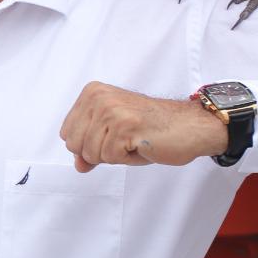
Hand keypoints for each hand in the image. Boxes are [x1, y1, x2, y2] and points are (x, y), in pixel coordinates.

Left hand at [58, 82, 227, 171]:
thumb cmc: (152, 129)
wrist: (190, 126)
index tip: (114, 134)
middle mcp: (98, 97)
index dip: (89, 145)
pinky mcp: (125, 126)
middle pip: (75, 145)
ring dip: (115, 155)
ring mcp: (111, 110)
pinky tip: (142, 143)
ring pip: (91, 154)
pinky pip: (110, 158)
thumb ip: (90, 148)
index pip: (67, 134)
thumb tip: (78, 165)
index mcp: (92, 93)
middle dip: (100, 152)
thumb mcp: (113, 136)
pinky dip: (127, 158)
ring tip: (135, 140)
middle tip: (126, 139)